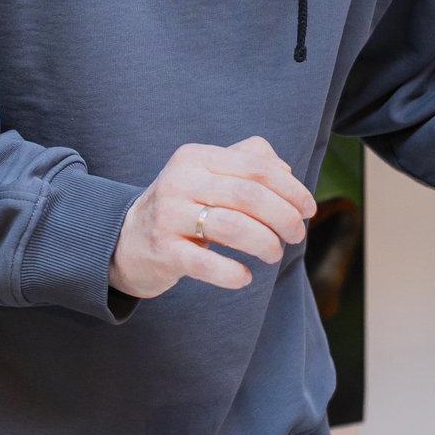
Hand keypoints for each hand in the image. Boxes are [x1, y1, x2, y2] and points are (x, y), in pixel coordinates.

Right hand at [109, 136, 316, 300]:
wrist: (125, 240)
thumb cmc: (182, 205)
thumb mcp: (208, 173)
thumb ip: (249, 161)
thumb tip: (287, 172)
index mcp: (196, 157)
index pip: (257, 167)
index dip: (292, 189)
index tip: (309, 209)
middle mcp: (180, 181)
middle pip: (250, 195)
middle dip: (284, 217)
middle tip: (296, 235)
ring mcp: (168, 216)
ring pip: (234, 227)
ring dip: (266, 244)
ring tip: (274, 254)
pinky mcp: (164, 252)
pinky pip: (207, 263)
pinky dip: (234, 273)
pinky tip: (244, 277)